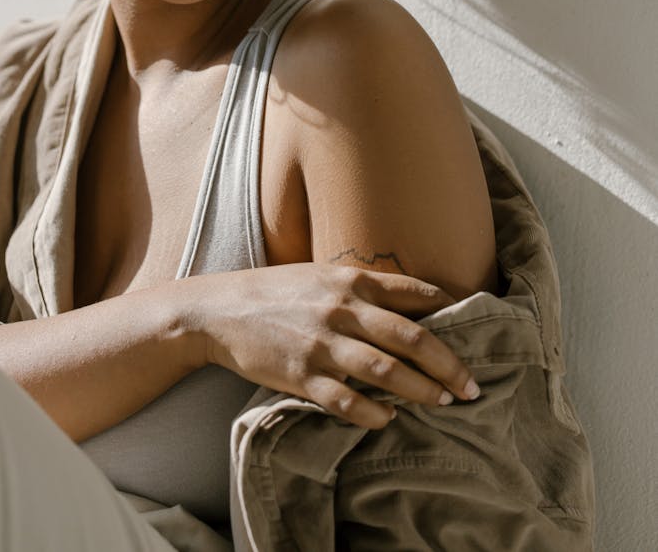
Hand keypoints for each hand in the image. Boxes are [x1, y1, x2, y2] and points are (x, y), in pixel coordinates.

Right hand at [188, 263, 478, 429]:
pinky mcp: (301, 375)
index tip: (477, 327)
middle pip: (411, 337)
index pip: (415, 292)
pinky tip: (388, 419)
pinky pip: (347, 401)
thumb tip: (411, 306)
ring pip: (387, 371)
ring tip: (444, 402)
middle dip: (448, 364)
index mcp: (349, 281)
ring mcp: (322, 344)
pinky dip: (373, 413)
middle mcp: (341, 309)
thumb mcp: (320, 276)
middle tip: (471, 385)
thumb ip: (361, 289)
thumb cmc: (277, 292)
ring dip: (422, 390)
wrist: (220, 310)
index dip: (451, 310)